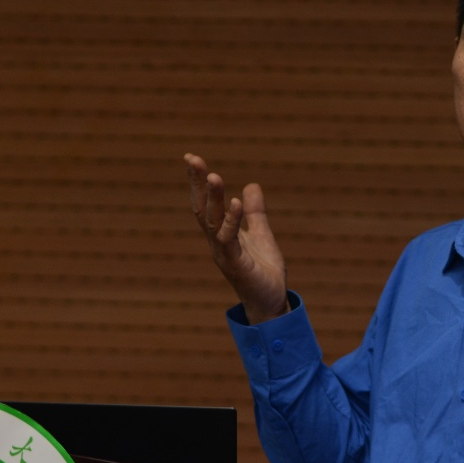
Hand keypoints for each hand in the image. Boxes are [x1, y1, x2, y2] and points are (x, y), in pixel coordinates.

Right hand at [185, 153, 289, 323]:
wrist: (271, 303)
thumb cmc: (263, 273)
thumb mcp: (261, 234)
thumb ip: (255, 212)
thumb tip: (251, 185)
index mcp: (221, 234)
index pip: (206, 204)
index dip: (198, 182)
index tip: (191, 158)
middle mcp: (217, 242)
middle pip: (202, 208)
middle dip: (197, 184)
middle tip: (192, 159)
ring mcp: (224, 253)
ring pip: (213, 222)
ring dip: (213, 199)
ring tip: (214, 176)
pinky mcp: (236, 264)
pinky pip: (229, 239)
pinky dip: (231, 220)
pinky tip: (235, 202)